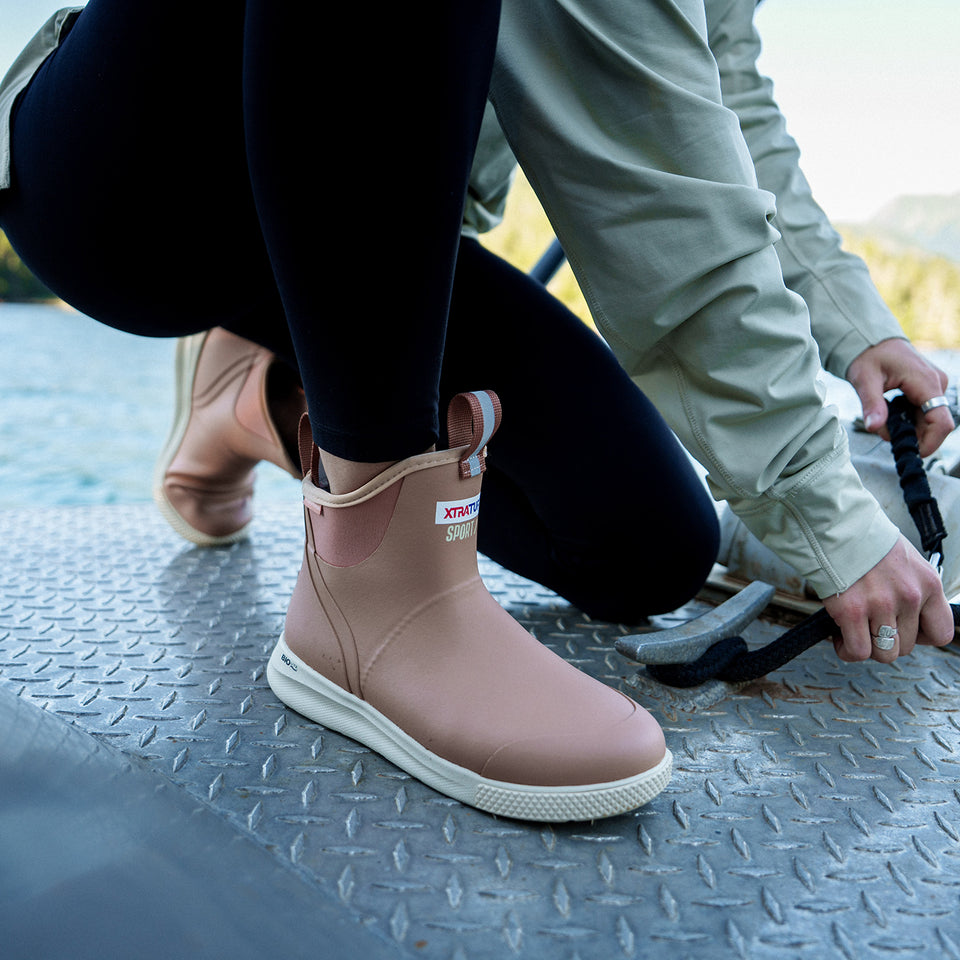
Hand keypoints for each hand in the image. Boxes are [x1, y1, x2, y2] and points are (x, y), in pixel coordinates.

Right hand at [823, 535, 953, 662]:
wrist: (835, 525)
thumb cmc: (866, 540)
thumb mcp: (907, 562)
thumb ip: (913, 590)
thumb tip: (906, 617)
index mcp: (928, 584)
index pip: (941, 632)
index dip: (921, 637)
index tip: (904, 628)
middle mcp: (909, 597)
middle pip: (906, 646)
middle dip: (887, 639)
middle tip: (870, 624)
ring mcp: (881, 605)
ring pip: (884, 653)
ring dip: (869, 646)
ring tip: (855, 630)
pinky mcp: (851, 611)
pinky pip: (857, 651)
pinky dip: (847, 650)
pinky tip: (840, 636)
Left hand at [846, 339, 951, 456]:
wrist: (872, 340)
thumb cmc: (868, 356)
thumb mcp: (864, 380)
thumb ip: (871, 405)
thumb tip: (874, 428)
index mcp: (926, 382)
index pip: (941, 422)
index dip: (929, 443)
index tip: (909, 453)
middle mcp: (937, 384)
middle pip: (934, 424)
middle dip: (910, 435)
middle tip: (883, 430)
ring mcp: (935, 386)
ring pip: (927, 420)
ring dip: (906, 427)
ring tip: (883, 417)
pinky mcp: (929, 388)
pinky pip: (923, 412)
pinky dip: (906, 418)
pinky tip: (889, 411)